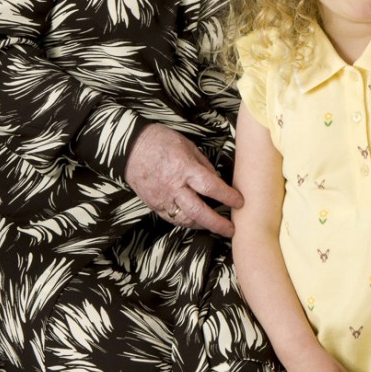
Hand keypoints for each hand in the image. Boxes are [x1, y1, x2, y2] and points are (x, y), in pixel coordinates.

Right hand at [125, 123, 242, 236]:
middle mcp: (174, 187)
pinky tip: (195, 222)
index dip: (228, 197)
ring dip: (203, 225)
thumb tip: (216, 179)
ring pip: (186, 220)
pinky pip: (172, 219)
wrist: (130, 147)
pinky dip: (186, 222)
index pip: (212, 187)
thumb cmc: (160, 141)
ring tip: (215, 226)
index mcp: (185, 169)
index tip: (240, 202)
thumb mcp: (188, 146)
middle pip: (199, 212)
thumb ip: (203, 165)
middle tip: (231, 230)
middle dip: (218, 224)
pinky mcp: (154, 205)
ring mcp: (163, 198)